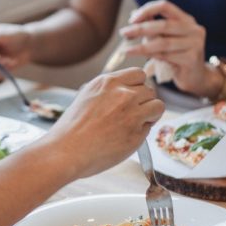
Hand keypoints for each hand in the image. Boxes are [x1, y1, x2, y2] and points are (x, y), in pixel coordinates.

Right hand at [43, 67, 163, 178]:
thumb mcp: (87, 96)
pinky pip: (150, 127)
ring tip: (134, 124)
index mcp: (108, 82)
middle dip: (144, 101)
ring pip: (158, 106)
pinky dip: (143, 132)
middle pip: (150, 90)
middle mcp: (123, 94)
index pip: (139, 74)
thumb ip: (108, 92)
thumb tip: (126, 92)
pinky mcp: (138, 133)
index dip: (138, 86)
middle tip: (132, 114)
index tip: (133, 95)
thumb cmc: (72, 129)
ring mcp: (132, 113)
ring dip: (150, 114)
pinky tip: (125, 137)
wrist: (67, 150)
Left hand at [119, 0, 220, 97]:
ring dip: (141, 46)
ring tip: (126, 50)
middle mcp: (194, 29)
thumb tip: (133, 16)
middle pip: (163, 25)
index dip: (147, 10)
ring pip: (163, 43)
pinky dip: (151, 56)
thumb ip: (154, 27)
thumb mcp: (166, 38)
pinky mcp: (192, 59)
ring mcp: (195, 44)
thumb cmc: (176, 55)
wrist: (195, 77)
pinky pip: (167, 56)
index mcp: (186, 19)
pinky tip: (141, 57)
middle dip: (140, 29)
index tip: (131, 20)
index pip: (165, 6)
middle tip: (123, 33)